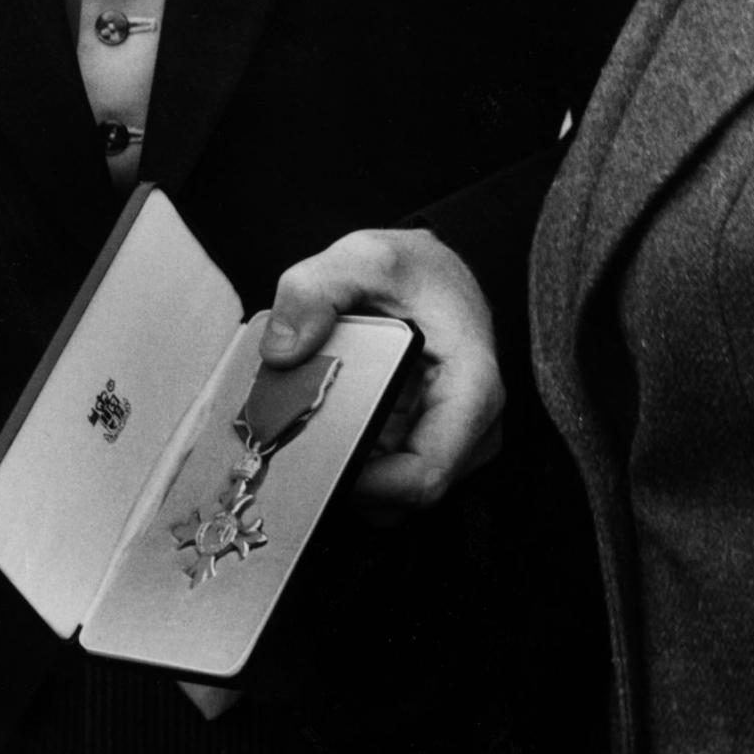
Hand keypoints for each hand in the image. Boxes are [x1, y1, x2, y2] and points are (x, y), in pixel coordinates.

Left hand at [261, 230, 502, 513]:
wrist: (433, 275)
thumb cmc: (413, 270)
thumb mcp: (363, 256)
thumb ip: (315, 289)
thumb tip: (281, 350)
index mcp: (472, 388)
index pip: (425, 475)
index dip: (367, 485)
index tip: (314, 459)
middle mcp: (472, 430)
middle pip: (403, 496)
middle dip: (342, 479)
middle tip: (291, 445)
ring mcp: (449, 446)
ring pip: (389, 498)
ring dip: (342, 474)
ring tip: (304, 430)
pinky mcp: (423, 449)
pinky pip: (383, 481)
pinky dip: (348, 465)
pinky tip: (322, 430)